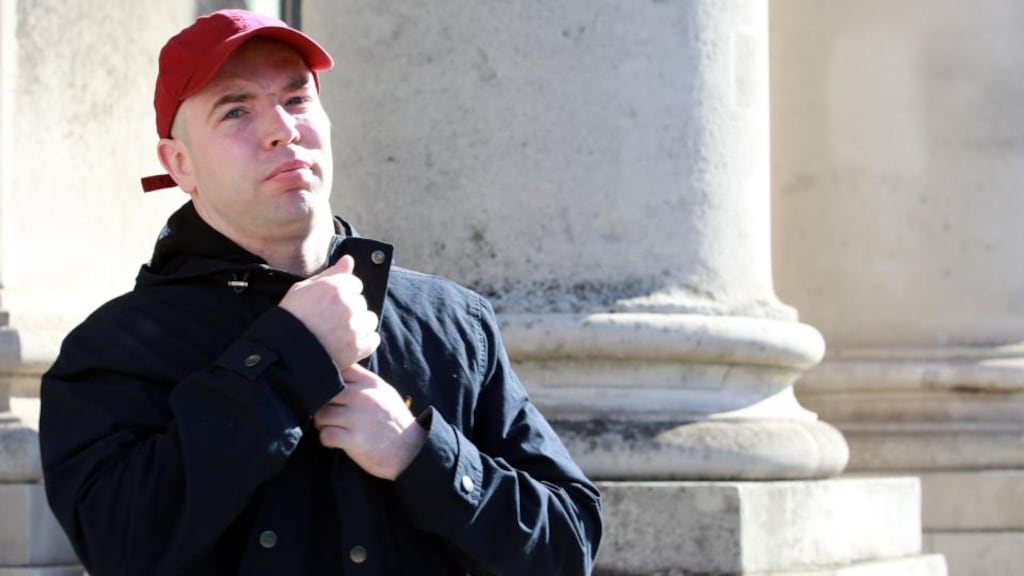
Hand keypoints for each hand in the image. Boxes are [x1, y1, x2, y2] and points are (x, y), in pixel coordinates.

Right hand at [279, 255, 379, 368]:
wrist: (282, 354)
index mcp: (334, 287)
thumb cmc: (290, 318)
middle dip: (350, 309)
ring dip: (359, 325)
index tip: (330, 305)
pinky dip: (364, 342)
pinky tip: (346, 344)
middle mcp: (348, 304)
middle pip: (361, 302)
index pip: (354, 284)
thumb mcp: (303, 289)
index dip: (343, 294)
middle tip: (330, 321)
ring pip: (369, 319)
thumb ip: (330, 274)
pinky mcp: (359, 347)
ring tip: (338, 333)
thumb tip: (349, 259)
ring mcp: (355, 326)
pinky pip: (373, 339)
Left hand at [313, 364, 426, 479]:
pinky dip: (326, 439)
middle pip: (325, 392)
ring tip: (332, 428)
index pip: (339, 369)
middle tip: (328, 413)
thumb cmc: (394, 421)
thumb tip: (340, 370)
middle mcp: (362, 396)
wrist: (412, 451)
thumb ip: (364, 380)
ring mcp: (357, 417)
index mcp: (370, 383)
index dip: (329, 379)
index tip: (329, 390)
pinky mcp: (353, 439)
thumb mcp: (385, 393)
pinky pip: (325, 435)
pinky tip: (335, 440)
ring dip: (322, 423)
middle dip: (322, 404)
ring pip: (321, 414)